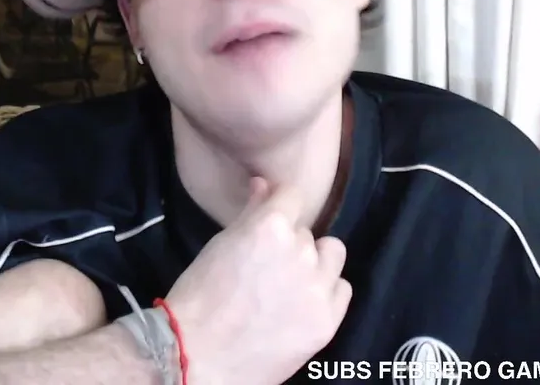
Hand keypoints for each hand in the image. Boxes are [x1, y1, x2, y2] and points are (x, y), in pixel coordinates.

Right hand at [164, 178, 351, 384]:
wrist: (198, 355)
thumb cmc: (198, 297)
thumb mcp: (220, 245)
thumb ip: (250, 212)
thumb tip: (264, 185)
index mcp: (271, 227)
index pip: (292, 194)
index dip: (280, 202)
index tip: (273, 213)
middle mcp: (301, 251)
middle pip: (306, 232)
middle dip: (289, 242)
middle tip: (266, 265)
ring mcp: (318, 287)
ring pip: (331, 255)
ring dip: (315, 262)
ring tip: (290, 283)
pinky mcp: (327, 320)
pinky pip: (342, 289)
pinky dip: (326, 292)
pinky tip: (302, 304)